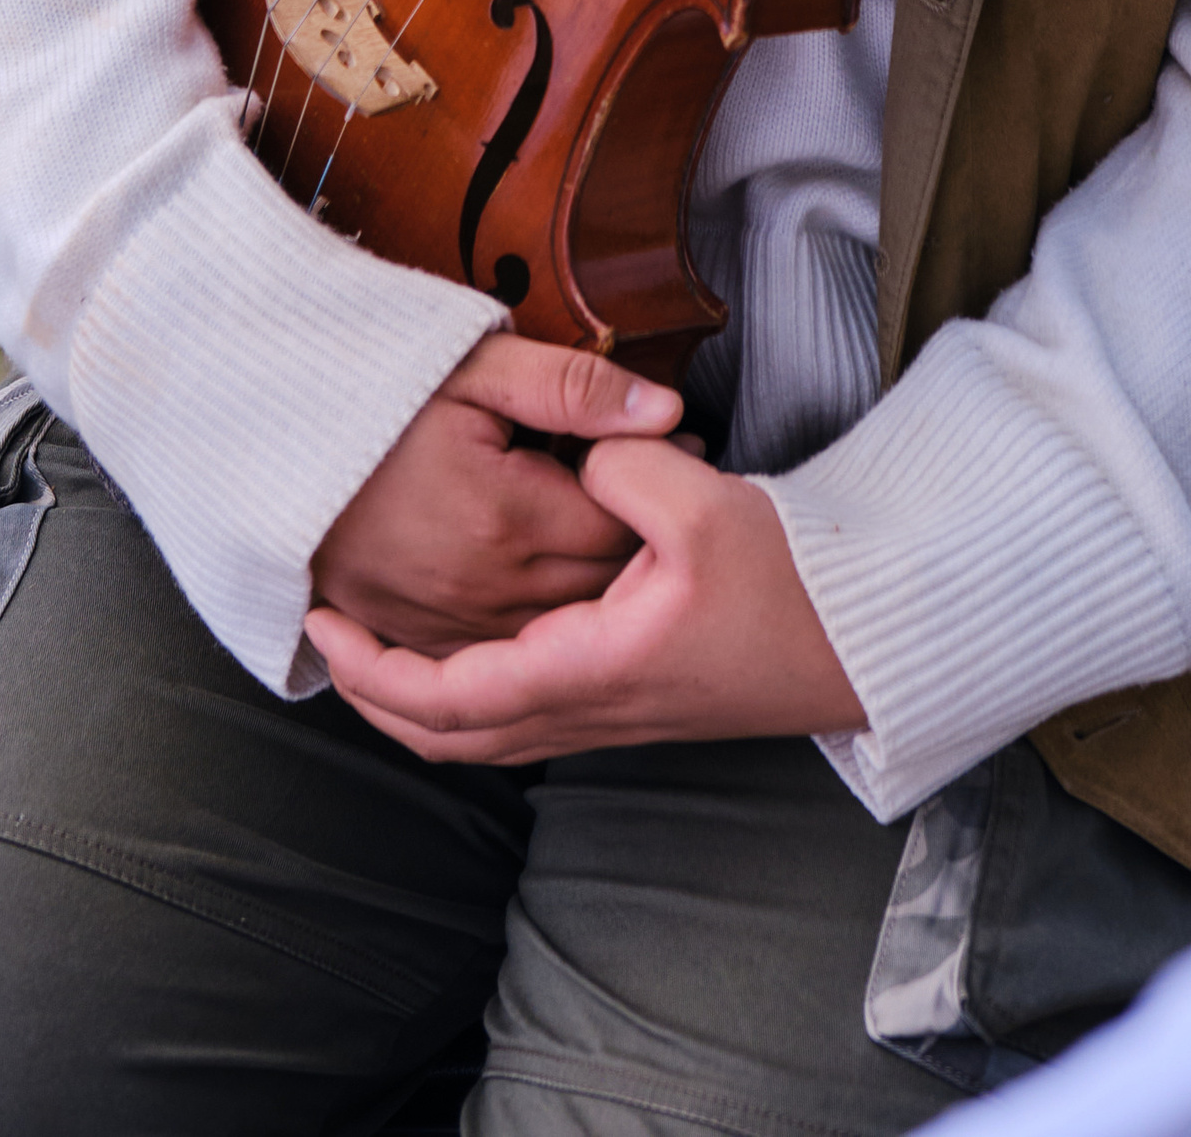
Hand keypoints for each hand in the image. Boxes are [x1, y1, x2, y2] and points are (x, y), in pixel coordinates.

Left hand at [308, 427, 867, 761]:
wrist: (862, 641)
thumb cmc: (791, 583)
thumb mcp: (705, 504)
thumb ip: (623, 465)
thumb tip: (580, 452)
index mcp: (592, 667)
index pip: (452, 697)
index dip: (376, 672)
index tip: (327, 626)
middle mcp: (592, 707)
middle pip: (452, 737)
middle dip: (377, 700)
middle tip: (328, 646)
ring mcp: (613, 714)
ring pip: (486, 738)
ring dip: (418, 705)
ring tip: (376, 652)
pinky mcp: (633, 700)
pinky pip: (524, 722)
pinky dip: (469, 702)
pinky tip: (467, 656)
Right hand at [309, 334, 681, 654]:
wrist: (270, 447)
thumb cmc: (371, 398)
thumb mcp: (474, 366)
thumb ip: (574, 386)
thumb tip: (664, 410)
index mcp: (508, 520)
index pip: (625, 524)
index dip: (661, 483)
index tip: (681, 448)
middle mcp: (484, 591)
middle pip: (603, 584)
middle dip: (641, 538)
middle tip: (659, 487)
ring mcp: (449, 626)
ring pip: (563, 625)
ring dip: (598, 584)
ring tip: (612, 524)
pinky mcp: (420, 642)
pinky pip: (509, 652)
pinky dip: (543, 622)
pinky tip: (552, 575)